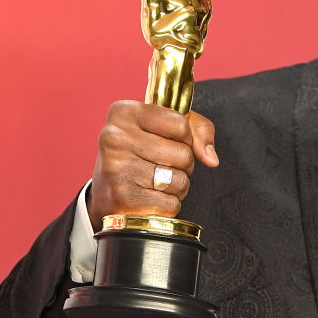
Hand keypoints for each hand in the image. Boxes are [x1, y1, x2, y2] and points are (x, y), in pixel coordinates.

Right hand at [87, 101, 217, 231]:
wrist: (105, 193)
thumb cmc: (139, 155)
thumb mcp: (164, 128)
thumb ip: (197, 130)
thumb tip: (211, 159)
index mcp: (123, 112)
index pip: (181, 124)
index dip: (185, 138)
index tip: (167, 142)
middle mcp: (115, 137)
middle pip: (184, 154)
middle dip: (182, 165)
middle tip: (160, 166)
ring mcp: (117, 168)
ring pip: (180, 180)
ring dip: (176, 186)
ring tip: (155, 182)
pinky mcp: (123, 198)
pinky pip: (171, 203)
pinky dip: (167, 205)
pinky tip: (149, 199)